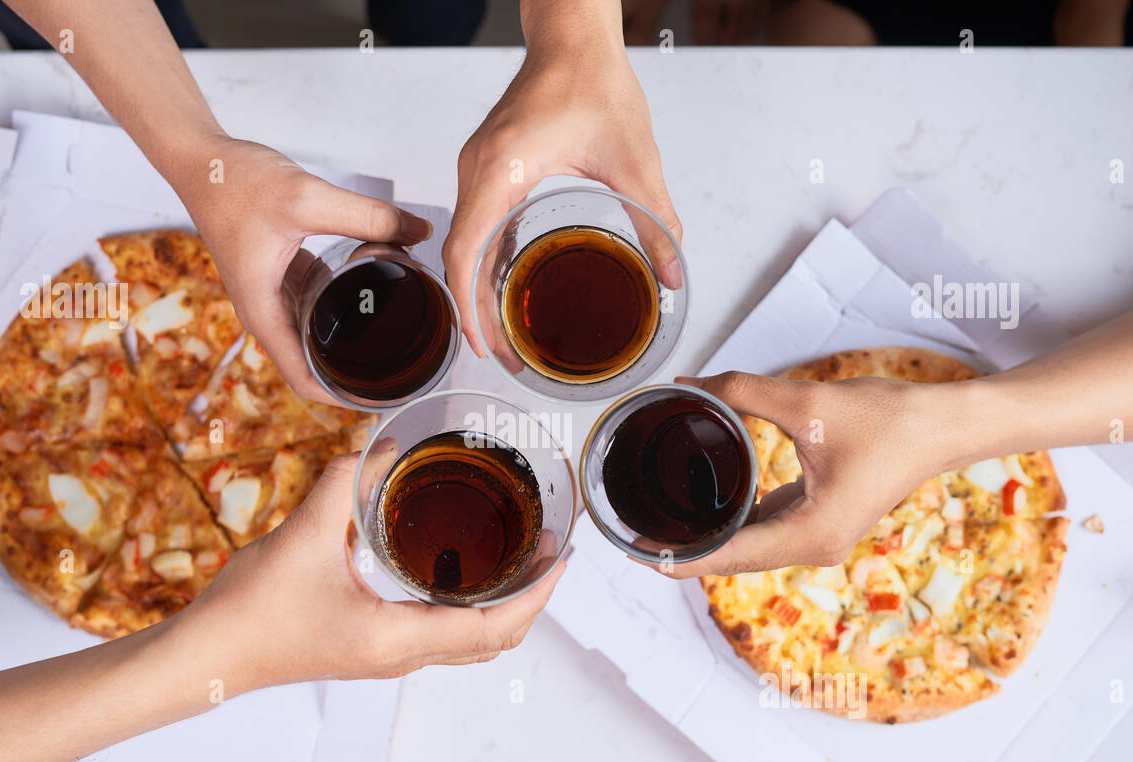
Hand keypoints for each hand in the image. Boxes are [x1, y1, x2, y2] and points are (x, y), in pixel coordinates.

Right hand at [173, 136, 433, 400]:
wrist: (199, 158)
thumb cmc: (235, 181)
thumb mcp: (308, 199)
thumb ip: (368, 216)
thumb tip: (421, 231)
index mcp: (264, 312)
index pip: (305, 379)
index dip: (343, 399)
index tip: (382, 400)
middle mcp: (265, 312)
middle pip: (313, 363)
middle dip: (354, 373)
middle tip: (402, 371)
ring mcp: (271, 294)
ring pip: (315, 333)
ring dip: (348, 339)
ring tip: (396, 339)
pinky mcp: (279, 274)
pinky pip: (314, 301)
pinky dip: (341, 304)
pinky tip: (373, 294)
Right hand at [186, 453, 567, 690]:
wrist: (209, 654)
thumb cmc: (252, 611)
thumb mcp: (304, 535)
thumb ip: (345, 482)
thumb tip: (380, 440)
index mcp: (399, 638)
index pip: (496, 626)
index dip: (538, 593)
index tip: (560, 556)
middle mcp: (403, 656)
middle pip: (493, 640)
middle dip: (529, 598)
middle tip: (544, 549)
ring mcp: (388, 657)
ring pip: (468, 641)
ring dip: (501, 604)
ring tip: (514, 554)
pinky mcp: (371, 647)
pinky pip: (439, 633)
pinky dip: (466, 606)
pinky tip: (454, 567)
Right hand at [442, 32, 681, 356]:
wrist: (573, 38)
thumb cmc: (593, 82)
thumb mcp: (635, 161)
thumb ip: (656, 220)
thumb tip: (672, 274)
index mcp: (502, 168)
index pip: (466, 250)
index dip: (469, 304)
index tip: (481, 342)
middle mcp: (478, 170)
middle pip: (459, 256)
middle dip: (474, 310)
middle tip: (500, 353)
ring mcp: (477, 168)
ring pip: (465, 242)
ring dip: (477, 287)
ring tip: (501, 329)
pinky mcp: (487, 167)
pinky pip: (475, 223)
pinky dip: (485, 260)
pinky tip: (505, 285)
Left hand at [659, 371, 964, 576]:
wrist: (943, 426)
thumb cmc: (890, 420)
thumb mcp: (806, 401)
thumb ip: (742, 391)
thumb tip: (691, 383)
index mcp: (811, 533)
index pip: (727, 555)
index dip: (678, 556)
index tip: (637, 552)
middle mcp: (815, 547)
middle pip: (733, 559)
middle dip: (684, 550)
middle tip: (632, 535)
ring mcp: (820, 539)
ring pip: (749, 548)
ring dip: (708, 538)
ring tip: (659, 525)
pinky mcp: (823, 523)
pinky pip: (767, 532)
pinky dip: (735, 524)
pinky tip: (706, 508)